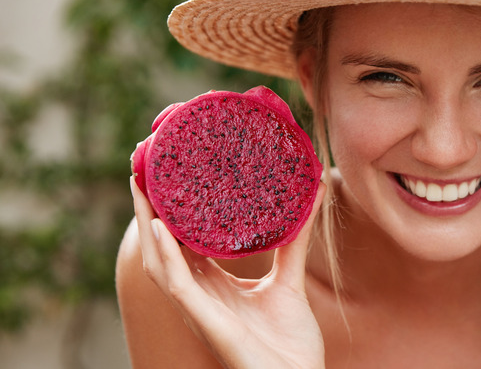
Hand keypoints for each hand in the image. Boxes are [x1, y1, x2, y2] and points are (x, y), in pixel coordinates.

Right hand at [131, 178, 326, 368]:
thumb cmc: (290, 342)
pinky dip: (166, 255)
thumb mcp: (290, 280)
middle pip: (162, 245)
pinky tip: (160, 227)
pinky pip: (177, 284)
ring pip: (159, 261)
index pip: (182, 241)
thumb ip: (296, 238)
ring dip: (146, 224)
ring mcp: (198, 308)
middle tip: (143, 165)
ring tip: (139, 186)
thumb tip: (315, 189)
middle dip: (148, 209)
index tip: (167, 172)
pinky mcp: (205, 321)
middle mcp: (199, 294)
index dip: (170, 210)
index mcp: (214, 285)